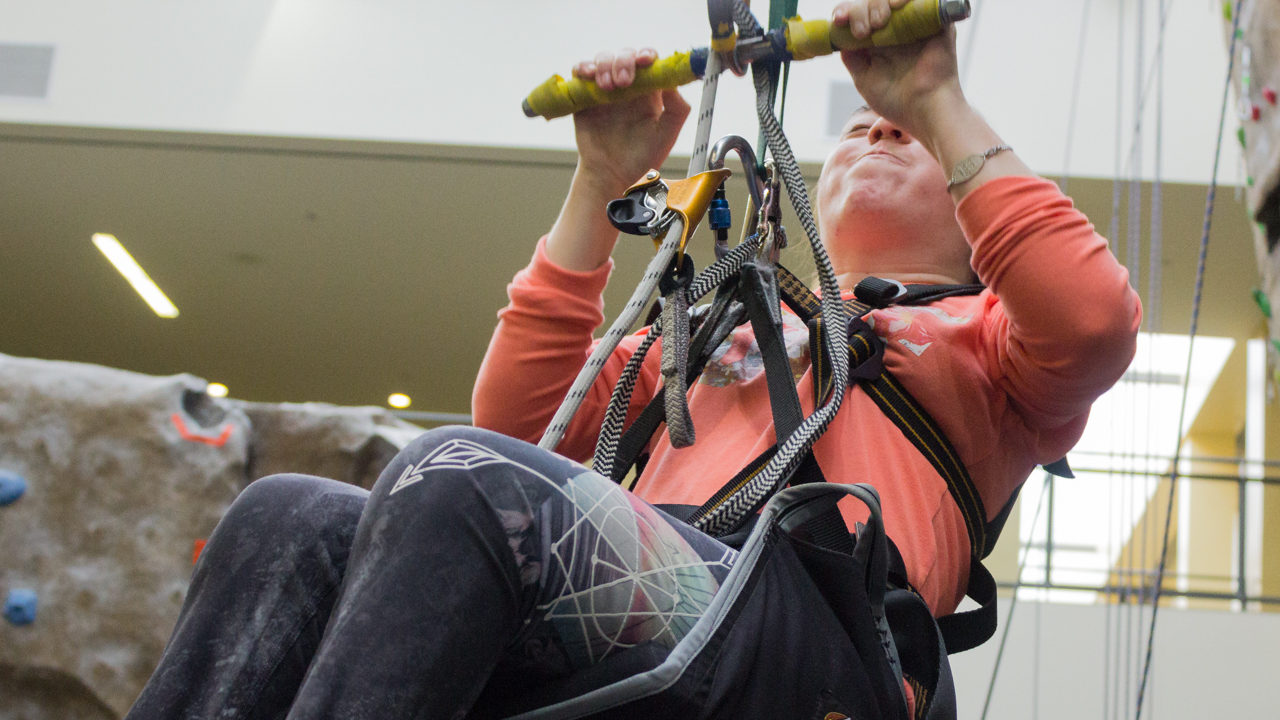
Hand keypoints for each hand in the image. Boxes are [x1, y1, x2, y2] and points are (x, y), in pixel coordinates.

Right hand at [570, 48, 690, 194]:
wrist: (611, 175)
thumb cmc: (641, 157)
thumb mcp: (666, 135)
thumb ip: (677, 109)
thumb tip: (671, 83)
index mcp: (649, 90)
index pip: (649, 61)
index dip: (648, 55)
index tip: (646, 61)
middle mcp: (628, 85)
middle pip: (626, 54)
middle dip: (624, 61)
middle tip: (624, 83)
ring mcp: (605, 88)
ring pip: (603, 59)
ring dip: (605, 65)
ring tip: (607, 86)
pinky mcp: (585, 95)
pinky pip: (580, 72)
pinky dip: (582, 67)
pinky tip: (588, 75)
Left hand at [832, 0, 965, 147]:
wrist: (926, 110)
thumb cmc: (897, 101)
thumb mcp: (864, 78)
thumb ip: (852, 56)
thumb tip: (839, 33)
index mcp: (879, 40)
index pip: (858, 13)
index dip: (846, 11)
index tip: (838, 20)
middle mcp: (896, 28)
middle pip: (872, 1)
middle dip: (861, 9)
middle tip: (863, 31)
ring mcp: (915, 23)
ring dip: (877, 3)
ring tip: (877, 24)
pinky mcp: (936, 20)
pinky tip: (895, 6)